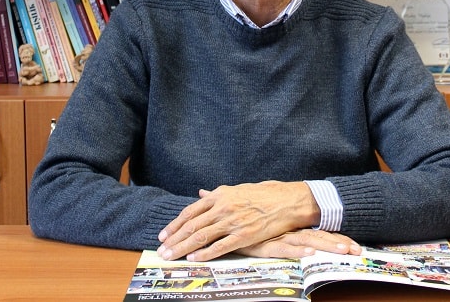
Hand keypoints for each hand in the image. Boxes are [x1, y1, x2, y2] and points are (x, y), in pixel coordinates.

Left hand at [157, 181, 322, 260]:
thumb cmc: (264, 194)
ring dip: (183, 248)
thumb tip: (201, 194)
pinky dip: (205, 253)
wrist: (288, 201)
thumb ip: (217, 195)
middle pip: (191, 225)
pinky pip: (220, 246)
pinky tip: (194, 259)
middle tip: (161, 250)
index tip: (164, 235)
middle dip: (174, 239)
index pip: (190, 212)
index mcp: (220, 195)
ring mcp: (232, 221)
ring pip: (201, 236)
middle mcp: (223, 207)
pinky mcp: (244, 235)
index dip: (175, 224)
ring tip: (171, 256)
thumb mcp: (237, 190)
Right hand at [237, 229, 362, 258]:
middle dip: (339, 243)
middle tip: (357, 250)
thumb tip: (288, 225)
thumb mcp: (270, 221)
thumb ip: (283, 220)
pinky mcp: (265, 245)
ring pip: (306, 242)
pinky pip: (284, 249)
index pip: (321, 231)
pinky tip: (309, 253)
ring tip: (342, 250)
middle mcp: (290, 230)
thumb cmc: (250, 219)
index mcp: (294, 225)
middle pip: (319, 236)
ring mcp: (278, 237)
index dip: (339, 237)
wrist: (226, 219)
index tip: (355, 245)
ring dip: (325, 246)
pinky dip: (297, 251)